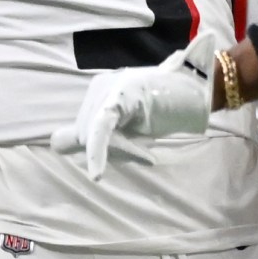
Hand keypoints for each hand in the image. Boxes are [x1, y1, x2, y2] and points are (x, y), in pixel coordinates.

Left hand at [48, 36, 218, 178]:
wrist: (201, 89)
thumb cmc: (169, 108)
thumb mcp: (128, 125)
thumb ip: (94, 133)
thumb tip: (55, 143)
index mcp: (100, 90)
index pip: (81, 129)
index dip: (97, 149)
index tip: (128, 154)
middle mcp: (100, 85)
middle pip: (83, 133)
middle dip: (109, 151)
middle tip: (143, 153)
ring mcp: (110, 87)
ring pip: (92, 134)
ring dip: (118, 151)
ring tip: (146, 149)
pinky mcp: (121, 96)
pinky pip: (100, 130)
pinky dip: (97, 152)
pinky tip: (98, 173)